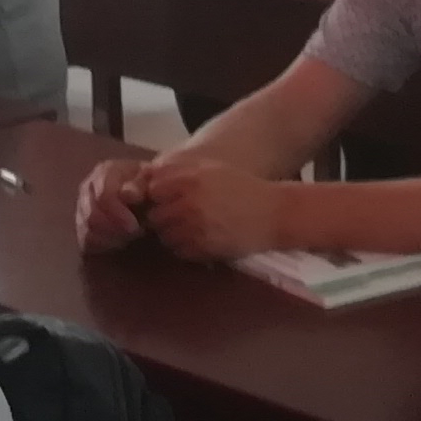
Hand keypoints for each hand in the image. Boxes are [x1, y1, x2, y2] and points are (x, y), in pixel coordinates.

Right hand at [76, 159, 152, 251]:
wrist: (148, 196)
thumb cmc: (149, 188)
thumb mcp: (150, 183)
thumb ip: (139, 187)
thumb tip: (129, 194)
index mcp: (104, 172)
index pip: (102, 197)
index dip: (118, 214)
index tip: (135, 226)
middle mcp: (88, 187)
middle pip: (92, 216)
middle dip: (116, 229)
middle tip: (136, 233)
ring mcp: (82, 207)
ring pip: (88, 230)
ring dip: (112, 237)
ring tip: (131, 236)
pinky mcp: (82, 225)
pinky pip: (86, 241)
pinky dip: (105, 245)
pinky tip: (121, 241)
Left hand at [142, 154, 286, 260]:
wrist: (274, 213)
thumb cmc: (242, 188)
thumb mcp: (210, 170)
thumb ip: (179, 171)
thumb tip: (147, 176)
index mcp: (189, 179)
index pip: (152, 189)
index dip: (157, 195)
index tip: (167, 199)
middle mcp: (188, 202)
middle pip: (155, 215)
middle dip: (162, 217)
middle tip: (178, 217)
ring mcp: (194, 227)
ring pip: (164, 236)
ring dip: (172, 234)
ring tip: (191, 229)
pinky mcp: (203, 248)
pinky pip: (179, 251)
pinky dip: (185, 248)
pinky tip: (201, 239)